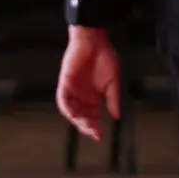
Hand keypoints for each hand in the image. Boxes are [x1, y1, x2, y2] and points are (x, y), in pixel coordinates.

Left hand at [56, 26, 120, 140]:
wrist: (95, 41)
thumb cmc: (104, 58)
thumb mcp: (113, 82)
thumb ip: (113, 100)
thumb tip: (116, 116)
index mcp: (93, 97)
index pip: (92, 117)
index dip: (95, 127)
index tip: (100, 136)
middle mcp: (81, 96)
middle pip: (81, 117)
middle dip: (87, 126)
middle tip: (94, 133)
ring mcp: (72, 90)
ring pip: (71, 111)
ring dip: (77, 120)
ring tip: (86, 125)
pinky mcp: (65, 83)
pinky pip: (62, 99)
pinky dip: (67, 107)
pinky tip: (72, 114)